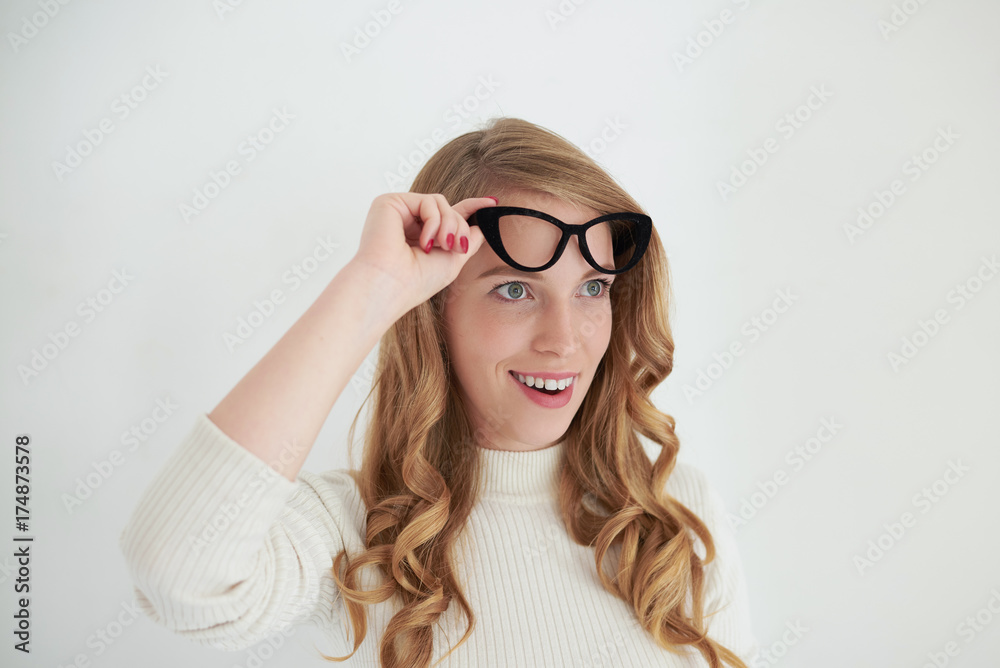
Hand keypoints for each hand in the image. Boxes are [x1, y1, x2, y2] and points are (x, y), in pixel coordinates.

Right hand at [349, 192, 496, 308]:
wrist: (391, 286)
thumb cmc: (416, 281)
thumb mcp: (452, 261)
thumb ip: (466, 240)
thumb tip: (480, 225)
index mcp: (420, 236)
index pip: (447, 215)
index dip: (471, 207)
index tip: (492, 202)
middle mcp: (408, 222)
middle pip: (449, 209)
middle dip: (459, 228)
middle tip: (454, 248)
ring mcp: (399, 212)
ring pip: (441, 202)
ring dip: (449, 225)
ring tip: (440, 246)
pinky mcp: (390, 203)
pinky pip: (428, 201)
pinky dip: (434, 221)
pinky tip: (424, 241)